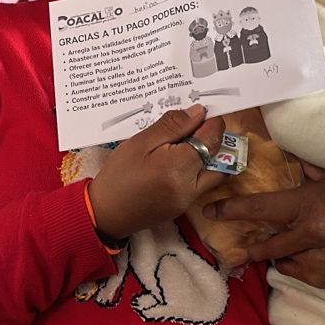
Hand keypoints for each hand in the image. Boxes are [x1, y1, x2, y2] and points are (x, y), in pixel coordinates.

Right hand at [86, 105, 227, 239]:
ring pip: (214, 173)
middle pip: (219, 157)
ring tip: (187, 143)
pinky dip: (198, 170)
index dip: (211, 122)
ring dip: (209, 156)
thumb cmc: (118, 175)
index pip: (211, 138)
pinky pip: (202, 185)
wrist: (105, 213)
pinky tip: (178, 161)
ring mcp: (188, 199)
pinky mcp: (183, 207)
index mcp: (177, 167)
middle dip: (212, 138)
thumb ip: (171, 126)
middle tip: (194, 126)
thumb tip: (197, 112)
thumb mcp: (140, 142)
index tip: (201, 112)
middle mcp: (189, 186)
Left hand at [204, 163, 324, 301]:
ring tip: (277, 247)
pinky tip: (306, 255)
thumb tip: (292, 151)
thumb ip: (313, 169)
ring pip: (278, 259)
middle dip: (246, 245)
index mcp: (310, 203)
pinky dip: (294, 265)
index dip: (233, 210)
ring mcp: (315, 259)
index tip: (211, 212)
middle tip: (231, 244)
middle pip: (264, 243)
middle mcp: (309, 233)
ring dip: (274, 254)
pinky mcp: (322, 280)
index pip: (261, 207)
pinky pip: (294, 273)